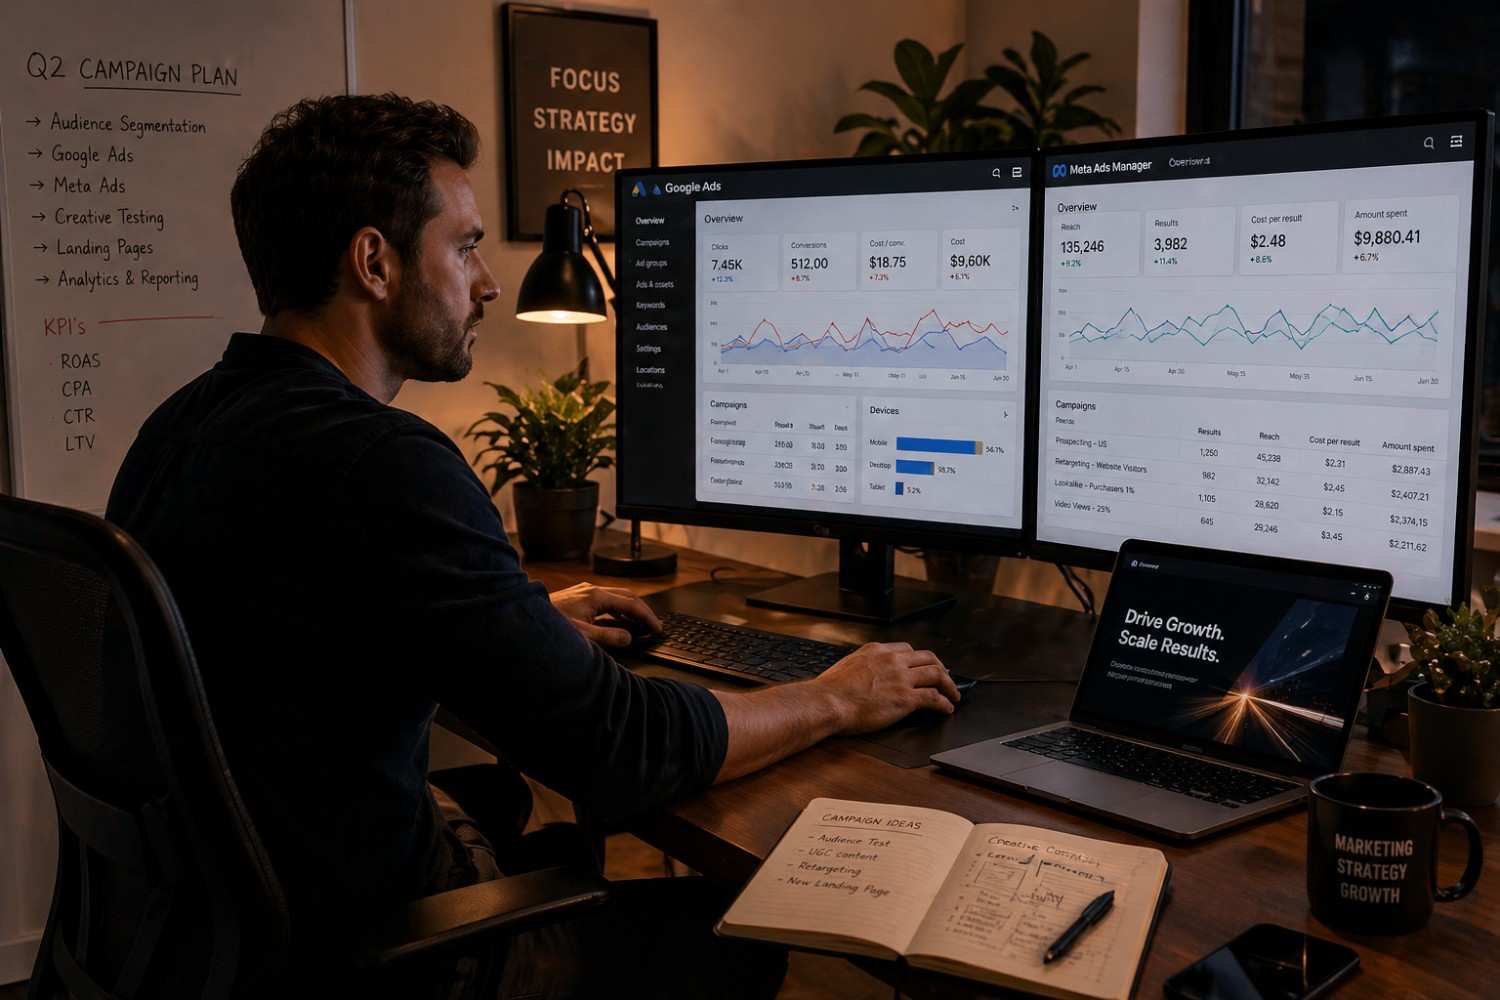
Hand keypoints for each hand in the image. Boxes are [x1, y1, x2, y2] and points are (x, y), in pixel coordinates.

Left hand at [548, 582, 660, 648]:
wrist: (524, 618)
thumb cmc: (550, 627)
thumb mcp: (582, 636)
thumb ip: (608, 637)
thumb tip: (629, 637)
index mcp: (596, 596)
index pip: (631, 604)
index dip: (647, 617)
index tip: (657, 628)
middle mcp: (592, 590)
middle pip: (628, 596)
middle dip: (643, 611)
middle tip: (653, 625)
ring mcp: (585, 592)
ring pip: (617, 597)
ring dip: (631, 610)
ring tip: (640, 625)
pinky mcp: (579, 597)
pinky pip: (606, 601)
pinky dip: (618, 610)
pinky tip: (618, 621)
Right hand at [811, 641, 959, 733]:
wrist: (828, 701)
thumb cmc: (830, 690)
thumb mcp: (847, 666)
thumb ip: (862, 666)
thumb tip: (864, 674)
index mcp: (877, 651)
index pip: (907, 649)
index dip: (920, 659)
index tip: (925, 665)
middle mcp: (892, 660)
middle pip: (928, 657)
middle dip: (941, 667)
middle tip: (946, 677)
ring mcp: (901, 678)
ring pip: (936, 674)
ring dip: (949, 684)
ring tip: (953, 694)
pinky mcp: (906, 698)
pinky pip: (934, 697)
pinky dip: (945, 703)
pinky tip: (947, 708)